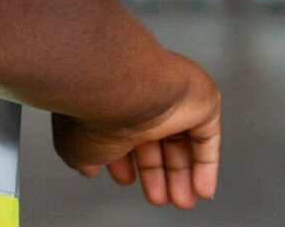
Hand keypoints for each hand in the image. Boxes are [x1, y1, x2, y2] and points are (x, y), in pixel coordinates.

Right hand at [52, 53, 221, 209]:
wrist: (124, 84)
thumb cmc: (94, 108)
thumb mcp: (77, 146)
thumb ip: (84, 159)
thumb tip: (86, 166)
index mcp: (109, 102)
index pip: (120, 135)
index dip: (123, 164)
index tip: (126, 180)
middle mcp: (140, 99)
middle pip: (153, 142)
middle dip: (156, 175)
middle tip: (158, 197)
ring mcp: (170, 99)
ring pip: (180, 142)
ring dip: (180, 176)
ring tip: (180, 200)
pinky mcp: (200, 101)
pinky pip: (207, 138)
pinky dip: (205, 166)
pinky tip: (201, 189)